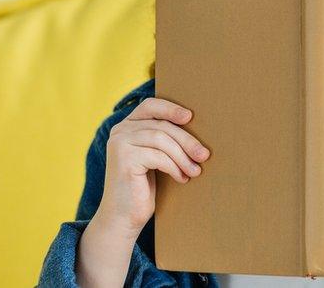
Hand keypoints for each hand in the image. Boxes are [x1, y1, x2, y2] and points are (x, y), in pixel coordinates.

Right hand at [96, 97, 211, 236]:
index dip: (171, 108)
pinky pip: (158, 156)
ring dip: (183, 156)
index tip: (190, 116)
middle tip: (204, 155)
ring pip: (161, 139)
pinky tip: (182, 179)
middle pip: (161, 125)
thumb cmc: (143, 187)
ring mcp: (119, 144)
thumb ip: (164, 139)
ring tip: (195, 171)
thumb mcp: (155, 157)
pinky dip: (174, 167)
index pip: (151, 106)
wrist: (123, 217)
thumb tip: (196, 127)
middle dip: (187, 140)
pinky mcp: (123, 159)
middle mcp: (120, 131)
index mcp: (126, 126)